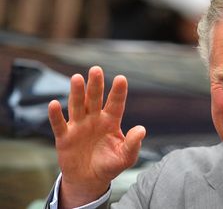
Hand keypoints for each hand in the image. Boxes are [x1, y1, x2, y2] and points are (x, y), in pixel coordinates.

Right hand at [48, 66, 145, 207]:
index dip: (118, 92)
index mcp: (111, 121)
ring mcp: (79, 126)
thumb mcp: (126, 157)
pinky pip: (60, 124)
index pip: (116, 104)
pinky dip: (56, 115)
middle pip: (95, 99)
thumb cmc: (110, 165)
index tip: (121, 78)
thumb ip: (133, 144)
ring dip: (76, 93)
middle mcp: (94, 119)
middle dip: (95, 85)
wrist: (90, 180)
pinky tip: (54, 104)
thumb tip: (141, 129)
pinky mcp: (65, 137)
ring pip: (77, 106)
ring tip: (77, 78)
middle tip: (96, 69)